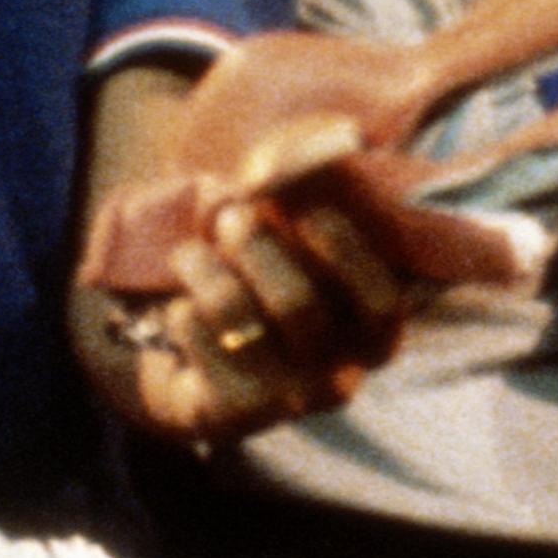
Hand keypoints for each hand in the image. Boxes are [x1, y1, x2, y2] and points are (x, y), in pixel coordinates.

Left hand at [100, 161, 414, 442]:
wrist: (216, 375)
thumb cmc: (269, 287)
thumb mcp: (295, 245)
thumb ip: (304, 197)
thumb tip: (307, 145)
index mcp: (375, 335)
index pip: (377, 298)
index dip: (342, 248)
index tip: (306, 209)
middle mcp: (341, 377)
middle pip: (296, 303)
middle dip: (255, 244)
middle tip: (231, 217)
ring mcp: (287, 401)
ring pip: (236, 314)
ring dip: (204, 265)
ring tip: (191, 251)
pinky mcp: (234, 412)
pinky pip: (195, 334)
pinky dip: (180, 305)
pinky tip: (185, 307)